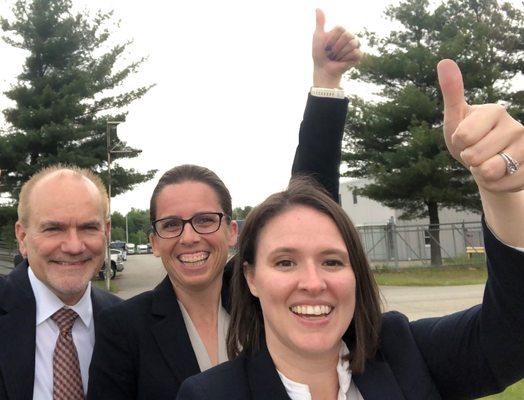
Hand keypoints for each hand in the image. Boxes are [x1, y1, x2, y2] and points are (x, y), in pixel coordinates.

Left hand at [312, 9, 361, 87]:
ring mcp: (355, 46)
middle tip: (331, 53)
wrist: (324, 69)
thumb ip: (320, 23)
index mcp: (341, 31)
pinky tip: (343, 61)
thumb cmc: (320, 54)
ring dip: (340, 53)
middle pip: (347, 35)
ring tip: (336, 57)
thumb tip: (318, 8)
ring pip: (352, 44)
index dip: (332, 39)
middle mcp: (349, 36)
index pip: (340, 28)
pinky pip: (356, 53)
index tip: (326, 46)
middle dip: (336, 47)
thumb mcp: (318, 36)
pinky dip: (346, 59)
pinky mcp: (358, 55)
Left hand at [438, 59, 523, 192]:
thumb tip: (444, 61)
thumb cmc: (467, 137)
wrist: (485, 162)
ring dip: (480, 173)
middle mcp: (516, 126)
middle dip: (468, 159)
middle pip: (475, 155)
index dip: (458, 143)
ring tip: (485, 163)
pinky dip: (492, 185)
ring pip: (491, 171)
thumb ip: (452, 92)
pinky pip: (503, 184)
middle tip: (475, 152)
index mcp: (495, 110)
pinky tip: (496, 175)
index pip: (463, 136)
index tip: (464, 138)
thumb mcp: (455, 117)